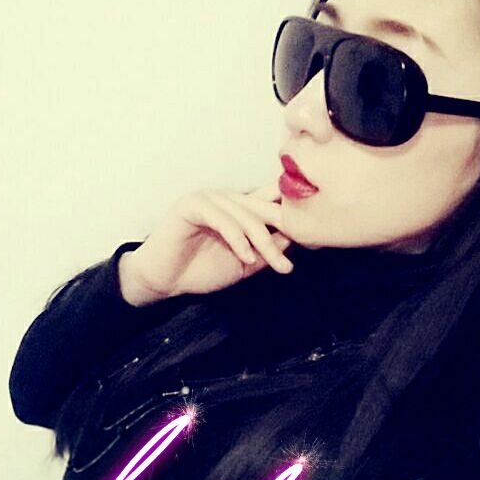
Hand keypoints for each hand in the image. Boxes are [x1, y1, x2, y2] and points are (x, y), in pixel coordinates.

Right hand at [118, 181, 294, 305]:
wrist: (164, 280)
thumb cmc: (201, 270)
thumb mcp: (246, 263)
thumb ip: (269, 250)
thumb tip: (298, 239)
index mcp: (240, 208)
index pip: (272, 202)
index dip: (292, 215)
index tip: (315, 238)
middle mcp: (228, 198)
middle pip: (265, 208)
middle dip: (286, 232)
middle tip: (297, 255)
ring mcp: (210, 199)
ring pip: (247, 215)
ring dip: (265, 242)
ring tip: (277, 265)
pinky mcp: (192, 205)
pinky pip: (223, 219)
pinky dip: (238, 239)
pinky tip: (247, 257)